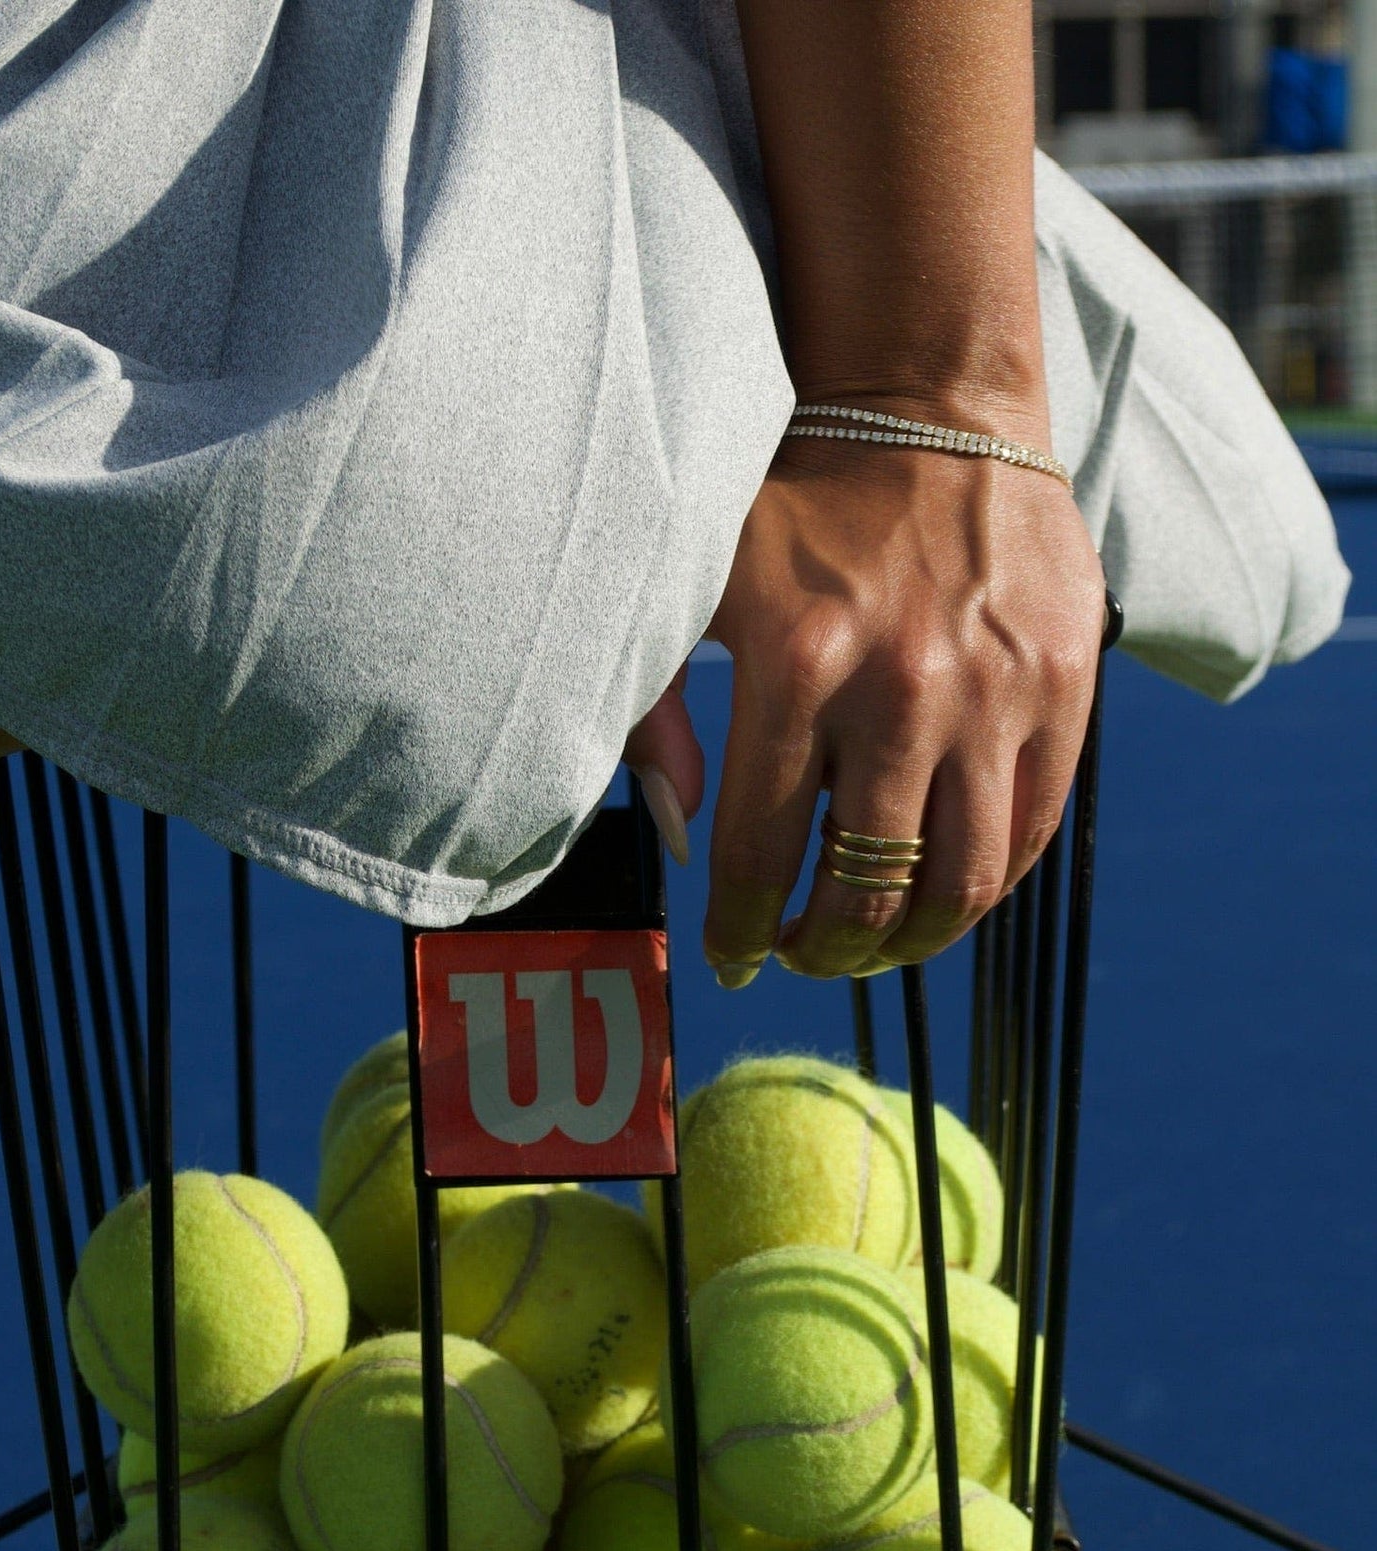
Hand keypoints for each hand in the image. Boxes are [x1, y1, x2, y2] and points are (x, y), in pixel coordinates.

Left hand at [699, 426, 1105, 981]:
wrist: (935, 412)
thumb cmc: (802, 512)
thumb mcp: (702, 588)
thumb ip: (663, 711)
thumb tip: (676, 832)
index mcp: (799, 663)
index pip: (761, 853)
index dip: (741, 932)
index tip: (733, 959)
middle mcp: (903, 687)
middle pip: (864, 891)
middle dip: (824, 952)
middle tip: (803, 953)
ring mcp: (997, 691)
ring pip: (960, 884)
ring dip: (909, 944)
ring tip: (874, 941)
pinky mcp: (1066, 685)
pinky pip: (1031, 831)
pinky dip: (985, 884)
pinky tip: (940, 885)